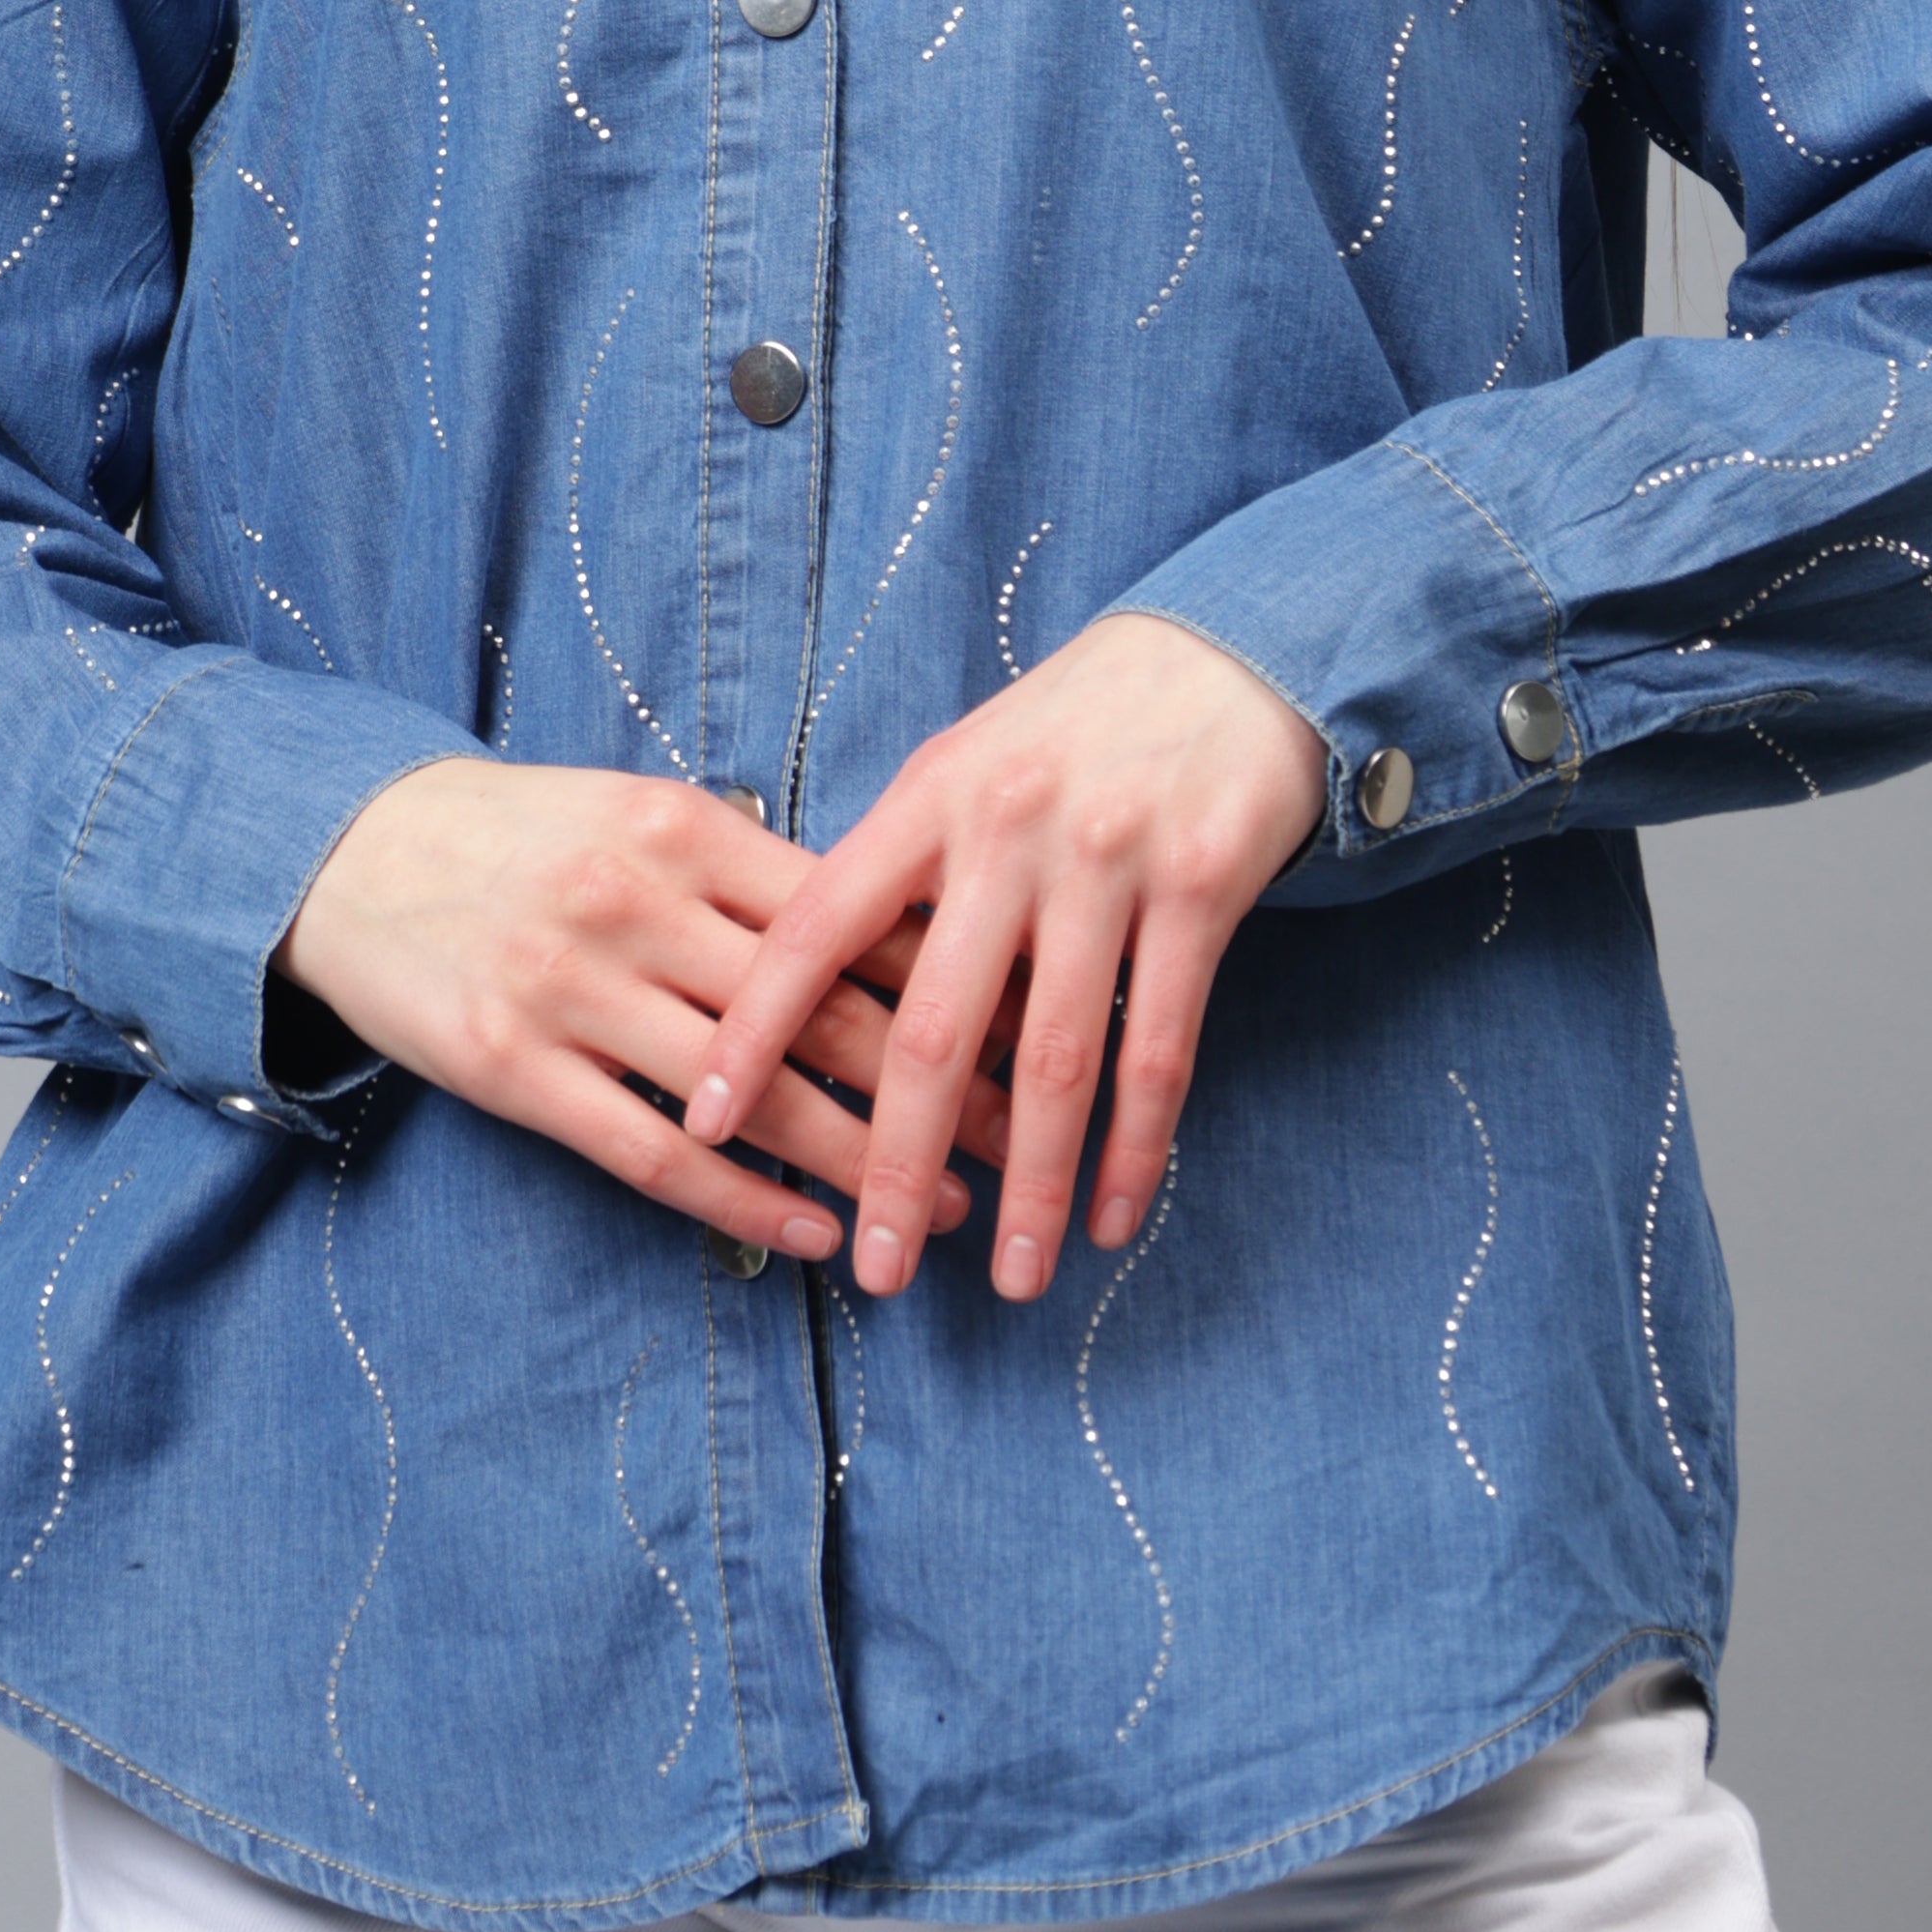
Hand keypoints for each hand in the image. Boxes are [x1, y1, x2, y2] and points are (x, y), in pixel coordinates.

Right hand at [280, 758, 1012, 1252]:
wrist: (345, 849)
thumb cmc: (515, 836)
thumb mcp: (633, 813)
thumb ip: (742, 868)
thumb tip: (884, 922)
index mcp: (682, 830)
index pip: (847, 916)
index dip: (947, 979)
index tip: (1026, 1028)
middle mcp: (636, 906)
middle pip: (821, 1011)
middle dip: (938, 1084)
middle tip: (1022, 1135)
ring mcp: (571, 990)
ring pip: (752, 1097)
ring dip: (862, 1160)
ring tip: (943, 1207)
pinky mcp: (512, 1068)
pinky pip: (652, 1155)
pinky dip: (743, 1203)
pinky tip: (812, 1234)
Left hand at [681, 617, 1325, 1307]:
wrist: (1230, 653)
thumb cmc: (1075, 729)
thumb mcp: (968, 769)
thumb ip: (903, 873)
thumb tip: (825, 1007)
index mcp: (927, 800)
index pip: (813, 929)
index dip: (751, 1032)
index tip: (701, 1124)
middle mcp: (1006, 831)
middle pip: (933, 1028)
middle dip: (895, 1162)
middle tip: (876, 1270)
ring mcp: (1107, 861)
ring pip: (1053, 1060)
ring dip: (1032, 1185)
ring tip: (1015, 1278)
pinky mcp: (1201, 889)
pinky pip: (1159, 1046)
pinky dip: (1136, 1146)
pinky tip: (1115, 1217)